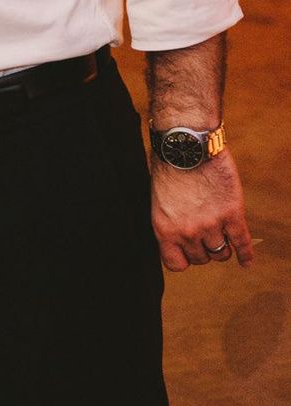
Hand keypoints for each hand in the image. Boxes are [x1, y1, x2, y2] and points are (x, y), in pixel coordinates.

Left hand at [151, 149, 253, 270]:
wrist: (186, 142)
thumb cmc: (169, 163)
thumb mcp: (159, 197)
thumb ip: (171, 219)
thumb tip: (181, 234)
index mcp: (164, 228)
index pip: (175, 263)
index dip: (184, 258)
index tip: (188, 251)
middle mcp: (187, 231)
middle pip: (202, 258)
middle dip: (203, 248)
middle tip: (205, 234)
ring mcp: (211, 224)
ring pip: (221, 253)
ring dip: (222, 246)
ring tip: (222, 236)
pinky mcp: (232, 213)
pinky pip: (242, 242)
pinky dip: (246, 253)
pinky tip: (246, 260)